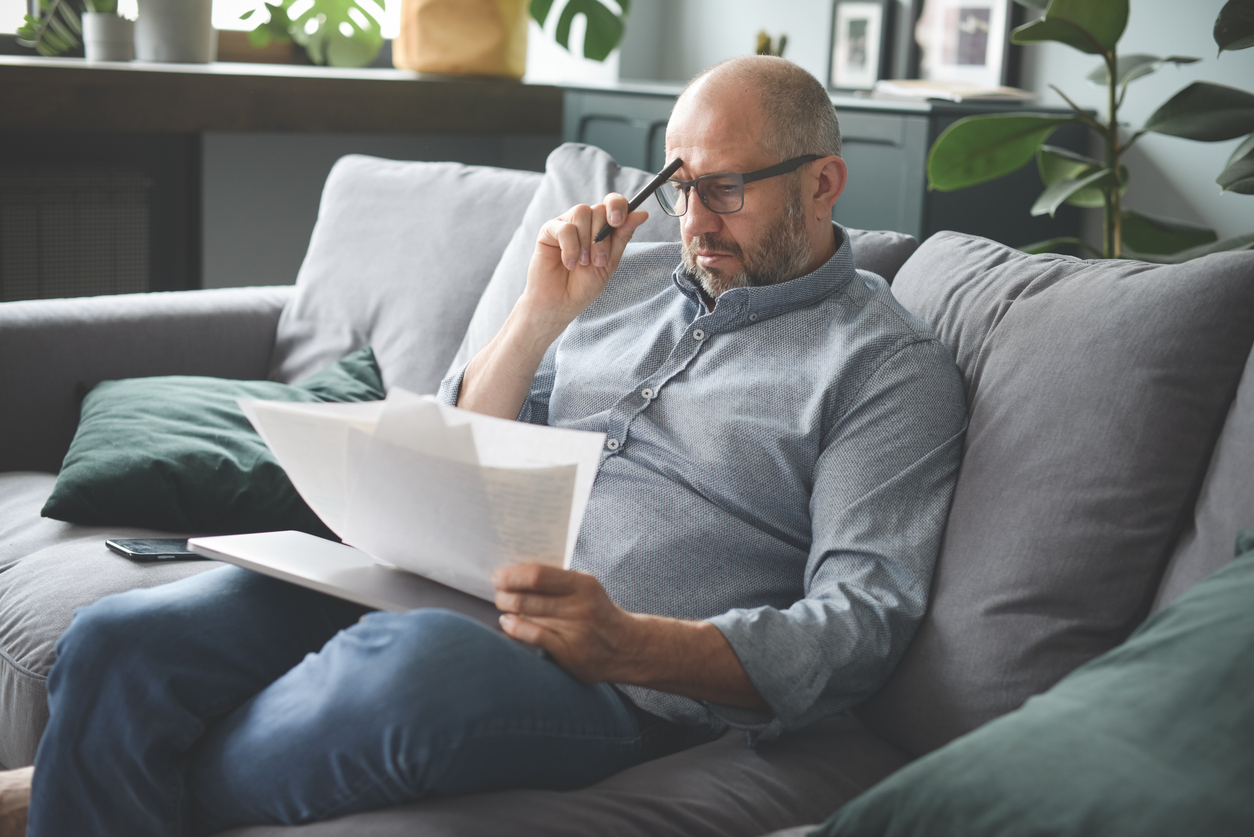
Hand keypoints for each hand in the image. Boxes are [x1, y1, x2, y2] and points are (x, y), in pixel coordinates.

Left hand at [493, 563, 642, 683]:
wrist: (627, 646)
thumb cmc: (597, 611)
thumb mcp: (586, 587)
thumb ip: (557, 580)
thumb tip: (515, 573)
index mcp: (583, 584)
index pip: (538, 575)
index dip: (512, 575)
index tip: (498, 576)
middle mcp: (580, 607)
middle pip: (528, 598)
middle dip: (505, 595)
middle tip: (498, 593)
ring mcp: (576, 632)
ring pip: (528, 617)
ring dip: (507, 610)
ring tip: (503, 607)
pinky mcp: (570, 654)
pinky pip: (534, 638)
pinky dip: (515, 629)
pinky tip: (508, 623)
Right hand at [519, 193, 648, 337]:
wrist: (560, 303)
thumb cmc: (583, 286)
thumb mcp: (610, 262)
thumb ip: (623, 236)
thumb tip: (642, 213)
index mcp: (602, 227)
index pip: (613, 203)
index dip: (618, 206)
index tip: (618, 221)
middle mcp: (585, 222)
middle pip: (599, 209)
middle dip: (602, 237)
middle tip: (598, 262)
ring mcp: (566, 224)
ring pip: (582, 212)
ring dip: (587, 242)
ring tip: (583, 264)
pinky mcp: (549, 231)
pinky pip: (565, 228)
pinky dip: (570, 248)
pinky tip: (569, 263)